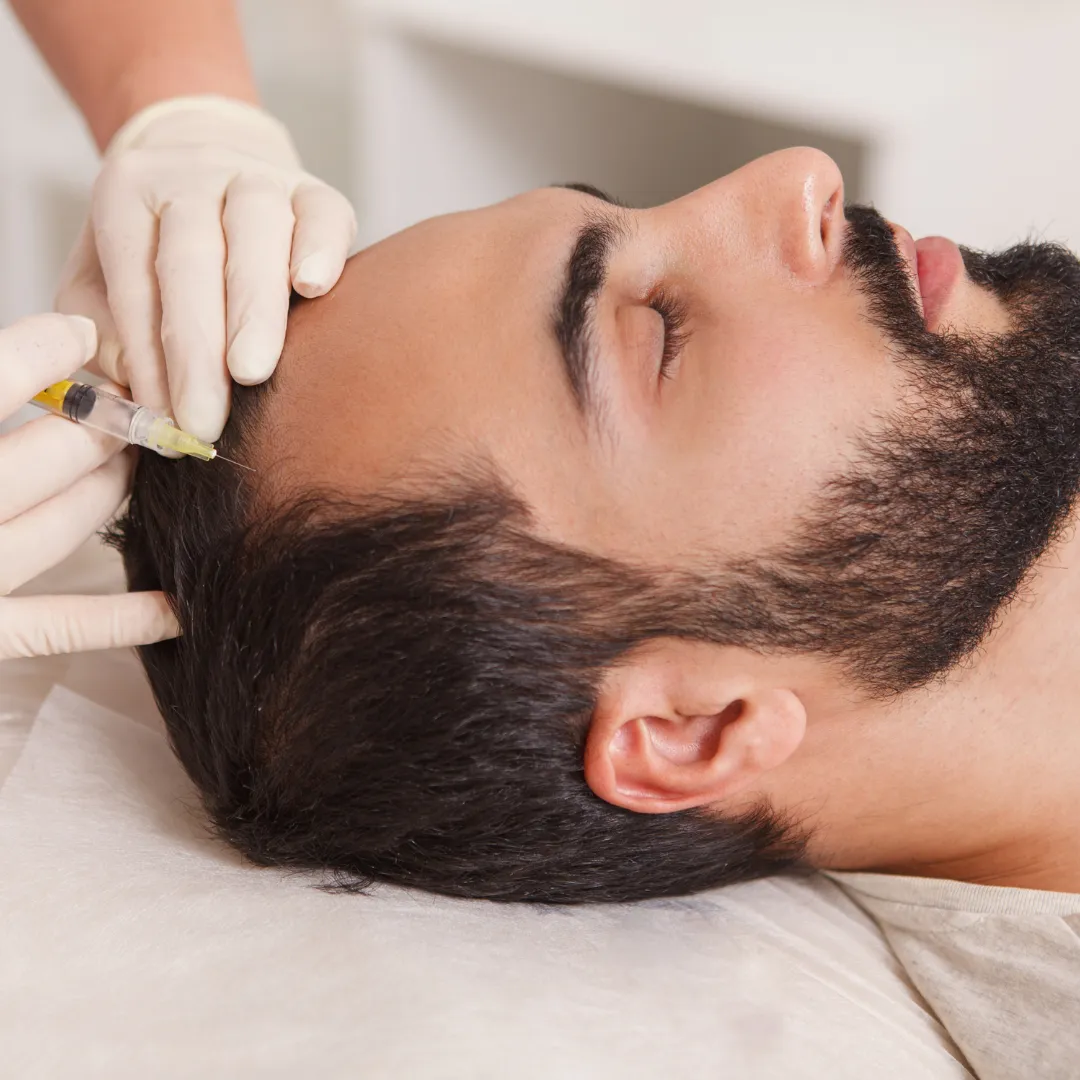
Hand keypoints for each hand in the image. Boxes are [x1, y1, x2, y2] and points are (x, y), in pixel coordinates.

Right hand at [0, 313, 178, 659]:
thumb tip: (33, 355)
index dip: (40, 352)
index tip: (79, 330)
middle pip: (51, 458)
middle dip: (101, 423)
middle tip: (124, 400)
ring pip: (65, 526)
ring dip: (110, 487)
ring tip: (131, 455)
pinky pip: (56, 628)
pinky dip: (119, 620)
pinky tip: (172, 610)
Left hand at [55, 94, 357, 441]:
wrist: (208, 151)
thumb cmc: (154, 240)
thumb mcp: (99, 274)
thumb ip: (102, 329)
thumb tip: (134, 379)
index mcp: (127, 194)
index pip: (136, 283)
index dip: (148, 357)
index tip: (165, 421)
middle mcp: (191, 176)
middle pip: (192, 259)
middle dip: (198, 347)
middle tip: (205, 417)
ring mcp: (258, 178)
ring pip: (256, 235)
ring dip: (254, 309)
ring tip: (252, 371)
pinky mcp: (315, 190)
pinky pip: (322, 214)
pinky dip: (321, 249)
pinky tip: (314, 287)